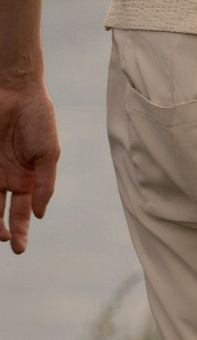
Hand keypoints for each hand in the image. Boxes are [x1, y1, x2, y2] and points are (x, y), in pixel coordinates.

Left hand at [0, 76, 59, 253]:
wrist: (15, 91)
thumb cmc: (37, 119)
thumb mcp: (48, 155)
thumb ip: (45, 185)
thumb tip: (39, 215)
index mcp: (27, 180)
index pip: (22, 213)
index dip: (20, 231)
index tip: (18, 248)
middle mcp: (6, 179)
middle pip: (1, 213)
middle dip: (2, 230)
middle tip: (4, 240)